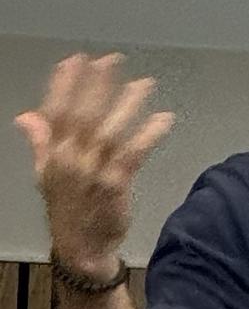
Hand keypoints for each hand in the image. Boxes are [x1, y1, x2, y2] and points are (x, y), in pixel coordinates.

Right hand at [13, 53, 172, 280]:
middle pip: (82, 115)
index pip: (56, 112)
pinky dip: (148, 134)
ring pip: (108, 131)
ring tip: (143, 83)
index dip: (64, 84)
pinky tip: (164, 118)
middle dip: (96, 85)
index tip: (75, 60)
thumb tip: (25, 116)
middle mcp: (68, 160)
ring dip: (126, 104)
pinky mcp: (114, 186)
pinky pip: (133, 154)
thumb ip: (40, 142)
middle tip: (111, 60)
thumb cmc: (68, 208)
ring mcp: (91, 172)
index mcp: (52, 155)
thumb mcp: (46, 175)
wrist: (82, 248)